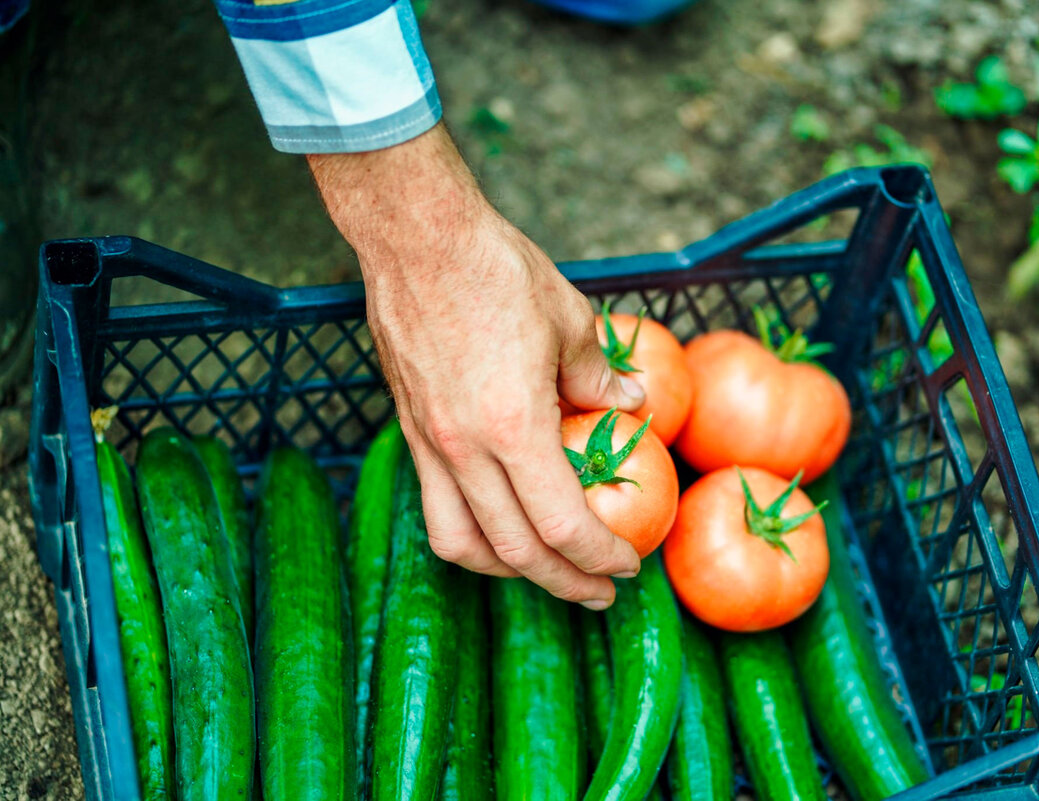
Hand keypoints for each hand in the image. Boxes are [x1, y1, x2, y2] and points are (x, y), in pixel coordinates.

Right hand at [308, 125, 644, 607]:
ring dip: (508, 570)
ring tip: (545, 571)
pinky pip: (435, 507)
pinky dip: (470, 535)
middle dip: (563, 582)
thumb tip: (630, 407)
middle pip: (514, 550)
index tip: (629, 565)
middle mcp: (463, 449)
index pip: (562, 525)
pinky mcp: (408, 430)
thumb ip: (599, 376)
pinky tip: (497, 526)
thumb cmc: (495, 269)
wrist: (415, 236)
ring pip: (462, 543)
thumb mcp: (569, 318)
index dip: (600, 557)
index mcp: (512, 426)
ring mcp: (429, 444)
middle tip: (599, 592)